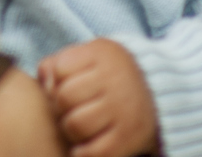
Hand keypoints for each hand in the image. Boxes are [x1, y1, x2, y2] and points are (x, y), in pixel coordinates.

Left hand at [37, 40, 157, 156]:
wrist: (158, 93)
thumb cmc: (108, 75)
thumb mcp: (86, 57)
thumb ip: (58, 64)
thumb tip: (43, 83)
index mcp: (102, 54)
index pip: (59, 69)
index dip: (55, 81)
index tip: (65, 86)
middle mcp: (115, 80)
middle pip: (64, 97)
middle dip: (60, 107)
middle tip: (69, 110)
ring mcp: (124, 109)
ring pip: (75, 125)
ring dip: (70, 130)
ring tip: (78, 126)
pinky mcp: (130, 136)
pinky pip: (94, 152)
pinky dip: (82, 153)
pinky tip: (83, 146)